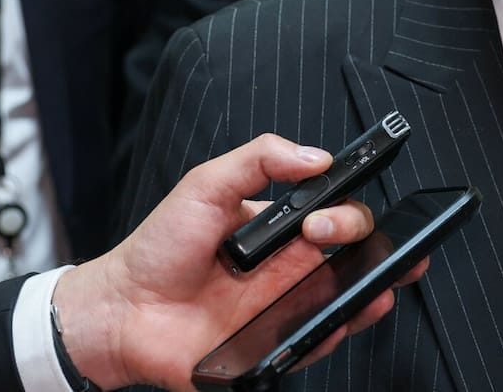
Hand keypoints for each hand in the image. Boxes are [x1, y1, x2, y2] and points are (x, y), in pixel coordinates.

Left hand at [53, 133, 427, 389]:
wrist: (122, 310)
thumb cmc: (158, 249)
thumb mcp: (205, 185)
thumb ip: (258, 160)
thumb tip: (315, 156)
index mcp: (281, 227)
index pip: (335, 212)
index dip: (344, 211)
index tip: (321, 216)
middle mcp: (290, 266)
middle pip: (354, 253)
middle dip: (369, 242)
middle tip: (327, 237)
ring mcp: (283, 307)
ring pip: (346, 299)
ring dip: (372, 290)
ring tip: (380, 286)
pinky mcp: (272, 344)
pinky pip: (314, 343)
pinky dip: (332, 334)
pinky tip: (337, 320)